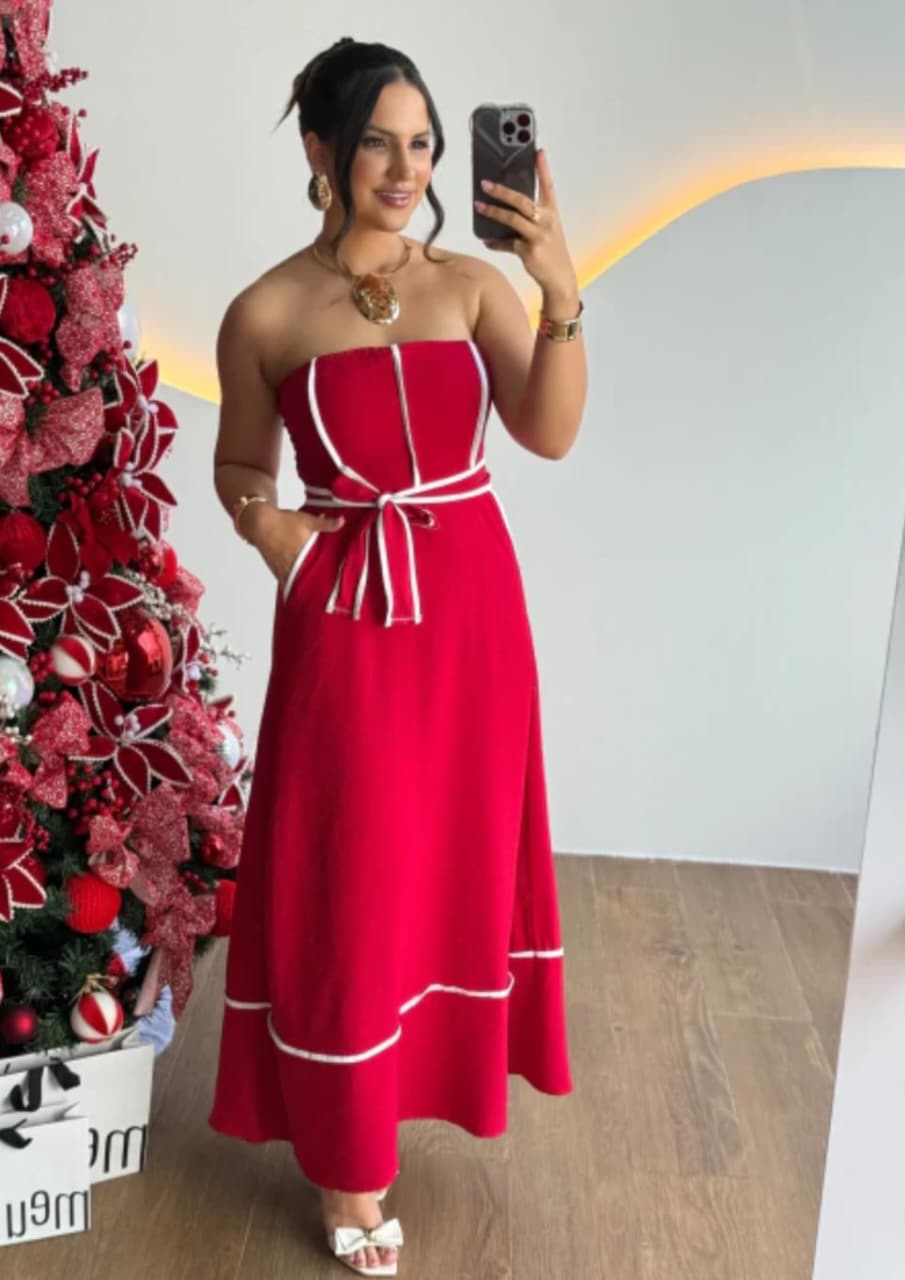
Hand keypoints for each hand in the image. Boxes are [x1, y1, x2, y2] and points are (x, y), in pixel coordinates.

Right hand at [245, 504, 344, 583]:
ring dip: (301, 583)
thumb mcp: (307, 520)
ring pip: (294, 581)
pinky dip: (290, 581)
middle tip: (322, 589)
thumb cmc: (283, 522)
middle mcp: (292, 564)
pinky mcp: (274, 568)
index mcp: (303, 554)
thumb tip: (342, 521)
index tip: (330, 585)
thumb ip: (326, 524)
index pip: (315, 571)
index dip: (323, 579)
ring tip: (310, 590)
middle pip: (305, 579)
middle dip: (313, 583)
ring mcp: (282, 568)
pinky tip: (295, 584)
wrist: (259, 523)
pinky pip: (284, 579)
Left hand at [475, 147, 578, 302]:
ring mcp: (538, 237)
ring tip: (478, 206)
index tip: (537, 151)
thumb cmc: (550, 250)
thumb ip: (530, 215)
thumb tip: (504, 203)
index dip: (543, 168)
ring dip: (493, 212)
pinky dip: (496, 242)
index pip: (548, 185)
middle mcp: (547, 221)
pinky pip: (507, 244)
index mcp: (551, 212)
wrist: (560, 278)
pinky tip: (487, 240)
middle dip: (502, 191)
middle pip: (522, 200)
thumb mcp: (546, 228)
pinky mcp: (529, 252)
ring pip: (512, 219)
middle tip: (485, 183)